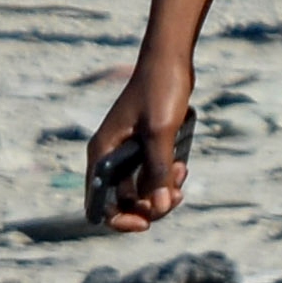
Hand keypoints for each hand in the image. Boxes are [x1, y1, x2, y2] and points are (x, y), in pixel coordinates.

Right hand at [86, 49, 194, 236]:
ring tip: (181, 171)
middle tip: (177, 194)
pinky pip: (153, 175)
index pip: (99, 205)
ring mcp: (127, 153)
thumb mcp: (160, 132)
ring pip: (143, 190)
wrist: (169, 61)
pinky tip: (181, 165)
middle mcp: (110, 157)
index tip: (147, 221)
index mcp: (102, 155)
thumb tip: (161, 207)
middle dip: (152, 204)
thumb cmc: (160, 90)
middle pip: (125, 202)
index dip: (120, 220)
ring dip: (164, 190)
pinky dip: (167, 177)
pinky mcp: (143, 147)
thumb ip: (158, 171)